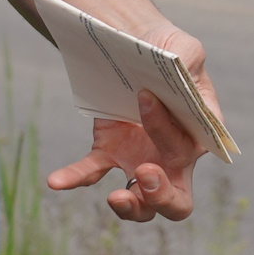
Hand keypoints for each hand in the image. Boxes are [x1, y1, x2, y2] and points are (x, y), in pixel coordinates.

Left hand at [46, 32, 224, 223]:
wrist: (136, 50)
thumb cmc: (167, 51)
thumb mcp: (184, 48)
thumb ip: (189, 57)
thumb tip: (180, 67)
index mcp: (197, 136)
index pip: (190, 147)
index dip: (170, 131)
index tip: (146, 100)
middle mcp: (173, 159)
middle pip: (178, 199)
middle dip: (164, 196)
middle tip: (146, 173)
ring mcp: (141, 161)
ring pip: (142, 204)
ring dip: (131, 207)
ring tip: (116, 196)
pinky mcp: (110, 153)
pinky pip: (93, 172)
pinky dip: (75, 178)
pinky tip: (56, 181)